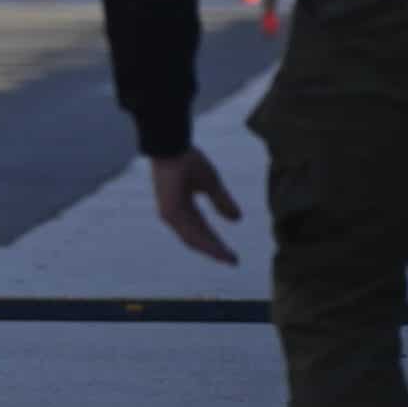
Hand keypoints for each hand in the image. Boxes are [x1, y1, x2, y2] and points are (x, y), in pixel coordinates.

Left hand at [150, 147, 241, 264]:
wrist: (173, 146)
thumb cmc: (187, 160)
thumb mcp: (211, 183)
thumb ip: (222, 201)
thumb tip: (237, 219)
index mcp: (183, 206)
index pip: (200, 229)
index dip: (215, 242)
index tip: (231, 253)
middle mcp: (175, 213)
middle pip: (196, 238)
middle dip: (214, 250)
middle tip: (232, 261)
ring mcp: (170, 213)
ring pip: (193, 239)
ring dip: (211, 250)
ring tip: (228, 259)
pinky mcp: (170, 211)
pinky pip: (189, 232)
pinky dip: (203, 242)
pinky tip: (216, 248)